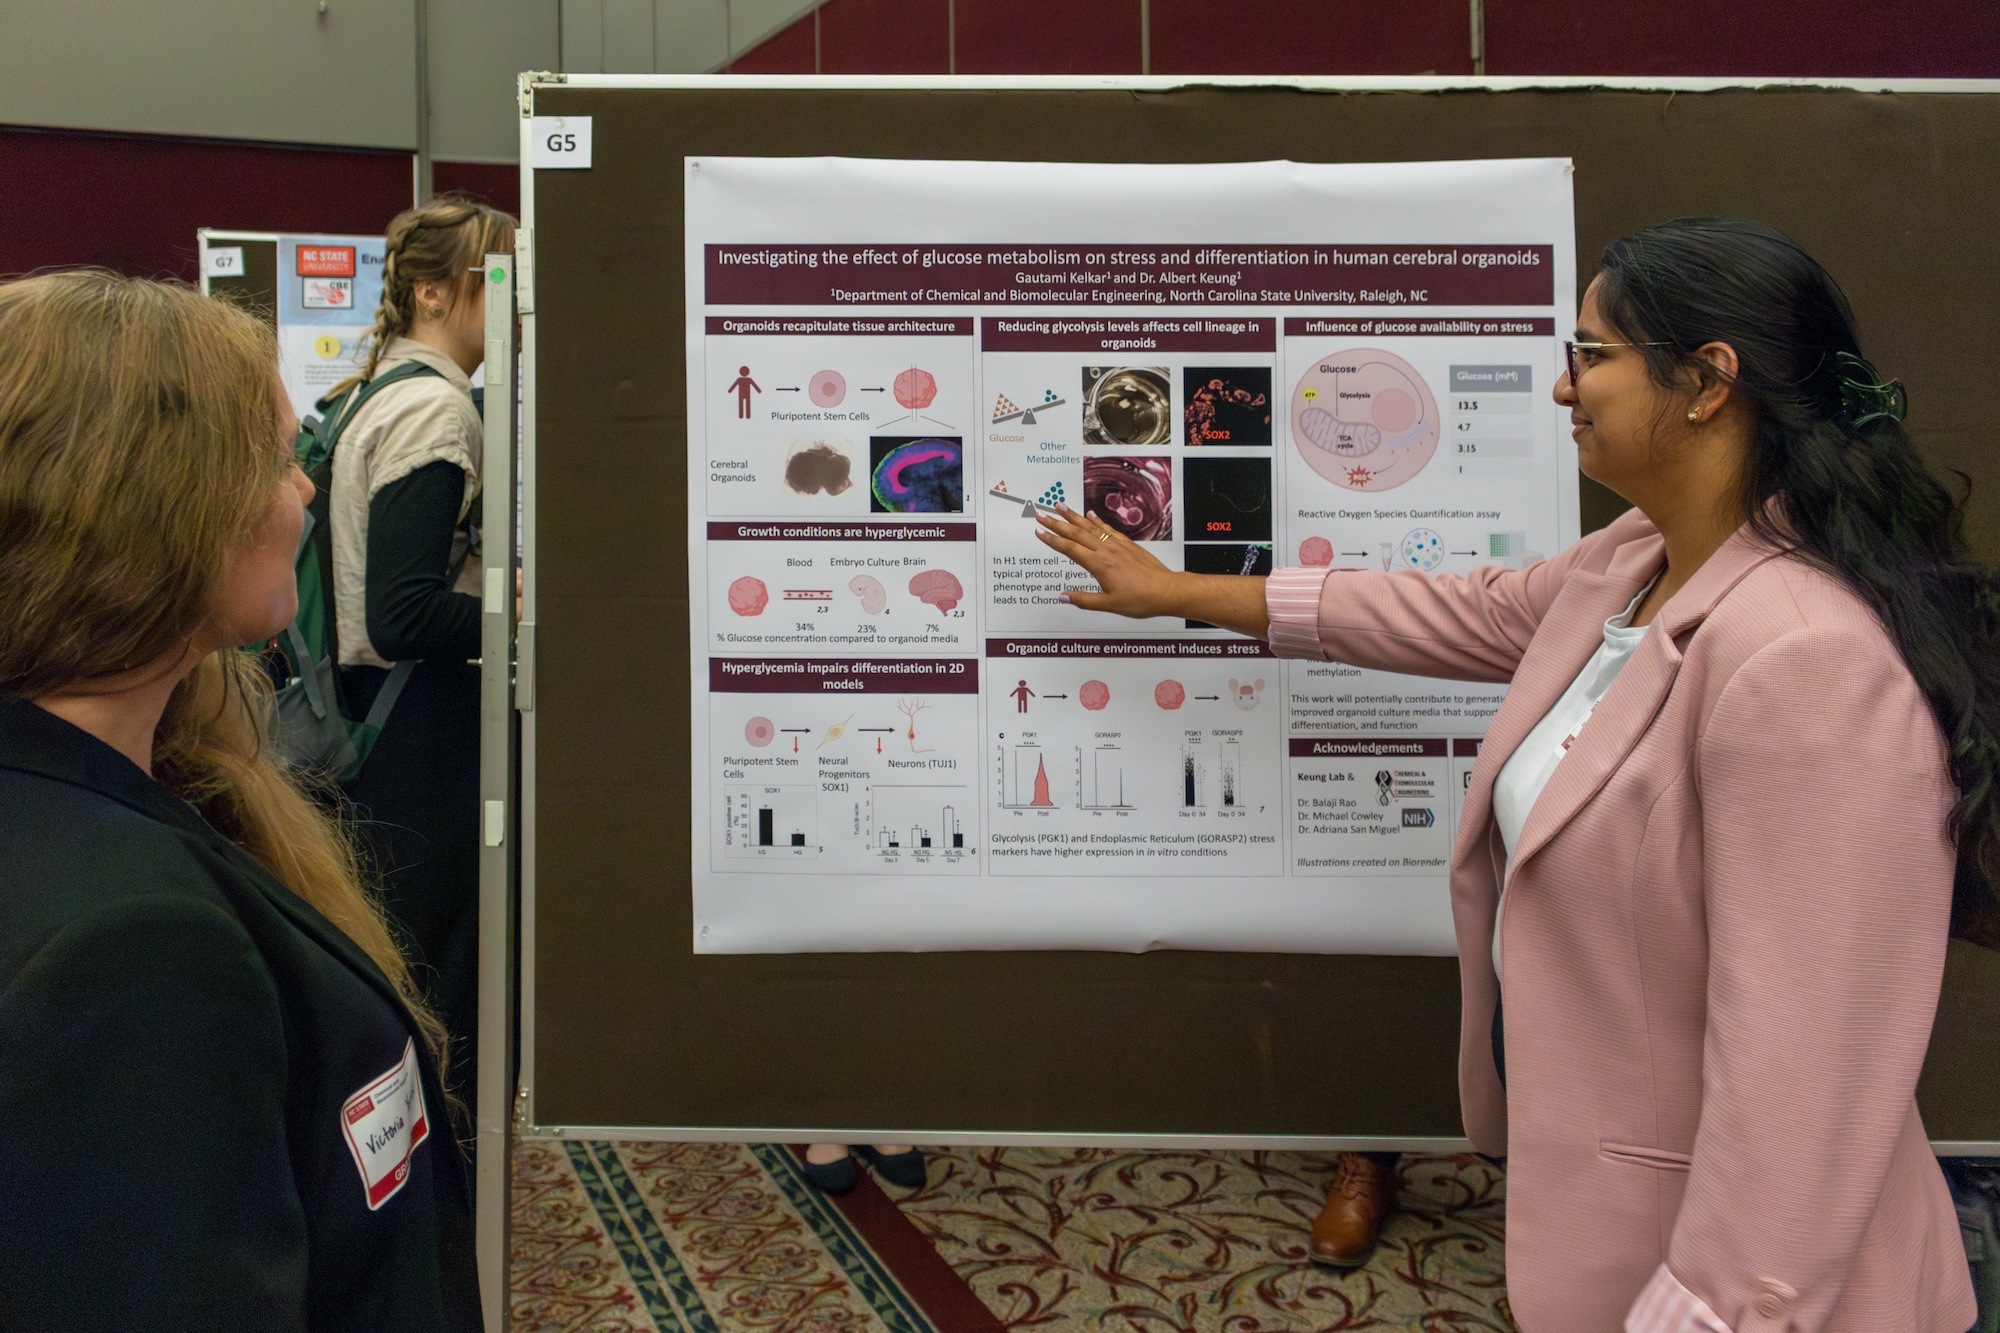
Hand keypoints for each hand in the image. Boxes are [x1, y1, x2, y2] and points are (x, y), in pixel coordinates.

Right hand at [1035, 506, 1179, 618]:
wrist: (1166, 590)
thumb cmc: (1141, 599)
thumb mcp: (1109, 604)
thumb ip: (1084, 600)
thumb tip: (1063, 597)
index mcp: (1099, 565)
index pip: (1070, 549)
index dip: (1052, 540)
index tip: (1039, 532)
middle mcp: (1107, 551)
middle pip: (1076, 533)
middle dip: (1057, 523)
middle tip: (1041, 514)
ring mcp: (1118, 545)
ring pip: (1091, 527)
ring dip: (1074, 516)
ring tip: (1061, 506)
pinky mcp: (1127, 545)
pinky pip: (1108, 529)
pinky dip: (1097, 520)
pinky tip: (1090, 514)